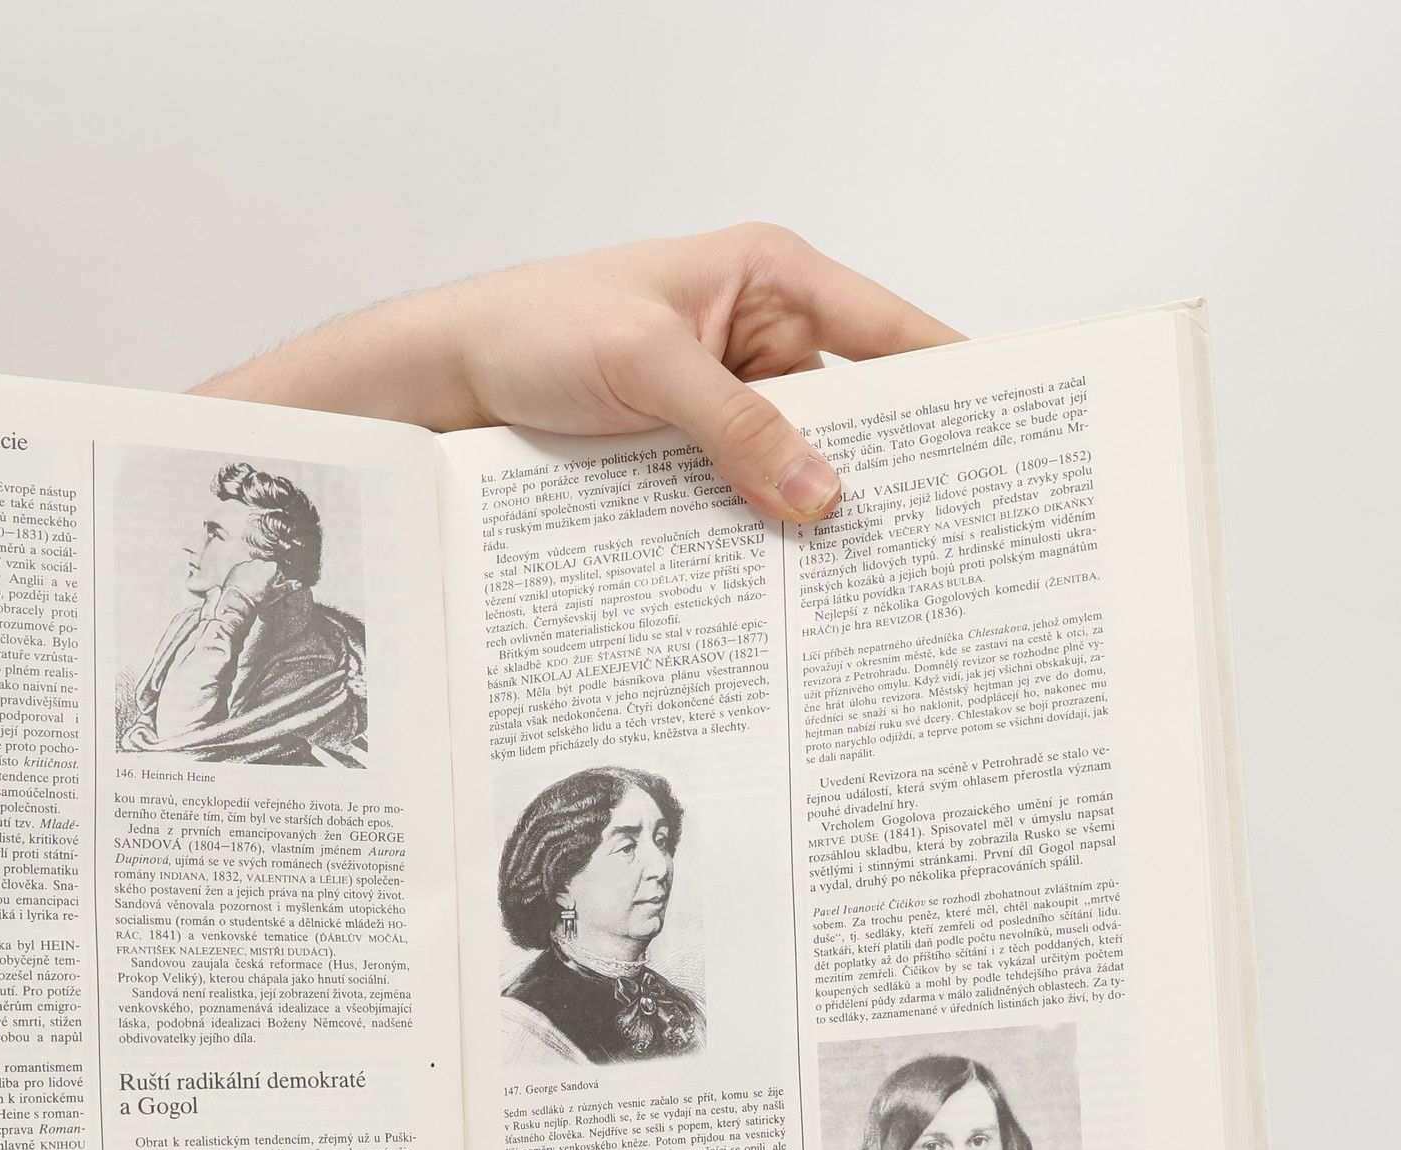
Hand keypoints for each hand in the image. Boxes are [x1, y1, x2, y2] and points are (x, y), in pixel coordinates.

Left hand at [195, 223, 960, 521]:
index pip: (889, 335)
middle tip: (931, 544)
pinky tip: (783, 580)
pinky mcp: (691, 456)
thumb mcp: (644, 365)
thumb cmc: (533, 330)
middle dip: (885, 472)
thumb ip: (736, 428)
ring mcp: (726, 403)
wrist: (445, 381)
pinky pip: (746, 496)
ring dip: (816, 515)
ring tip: (865, 580)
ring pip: (800, 466)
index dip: (949, 388)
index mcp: (771, 278)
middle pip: (853, 413)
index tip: (993, 451)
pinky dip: (761, 533)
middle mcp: (760, 337)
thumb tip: (820, 496)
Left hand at [218, 555, 282, 604]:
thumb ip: (287, 588)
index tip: (273, 590)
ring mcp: (247, 564)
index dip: (277, 581)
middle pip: (266, 569)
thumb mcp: (275, 595)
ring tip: (252, 590)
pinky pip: (244, 570)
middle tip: (262, 591)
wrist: (237, 602)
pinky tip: (244, 586)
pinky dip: (245, 576)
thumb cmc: (258, 599)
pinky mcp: (237, 567)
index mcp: (271, 567)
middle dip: (265, 578)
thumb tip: (298, 583)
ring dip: (255, 576)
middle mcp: (259, 562)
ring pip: (254, 569)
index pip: (278, 571)